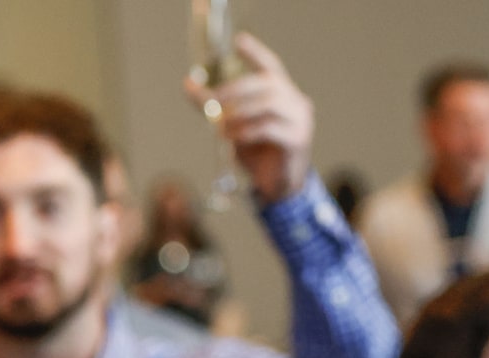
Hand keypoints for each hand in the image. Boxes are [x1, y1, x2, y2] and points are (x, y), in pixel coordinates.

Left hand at [191, 35, 313, 203]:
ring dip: (239, 114)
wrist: (278, 186)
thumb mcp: (233, 126)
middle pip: (266, 83)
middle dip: (236, 89)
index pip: (270, 65)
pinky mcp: (298, 140)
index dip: (255, 53)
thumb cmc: (258, 153)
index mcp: (282, 94)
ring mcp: (300, 120)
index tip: (238, 41)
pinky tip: (234, 139)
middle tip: (213, 100)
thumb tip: (188, 85)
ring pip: (268, 104)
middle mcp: (295, 102)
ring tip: (222, 128)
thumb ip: (215, 106)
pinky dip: (247, 131)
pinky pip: (269, 128)